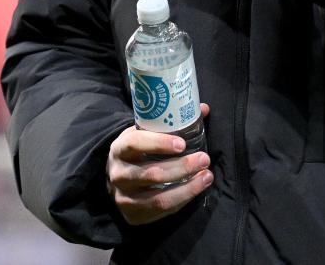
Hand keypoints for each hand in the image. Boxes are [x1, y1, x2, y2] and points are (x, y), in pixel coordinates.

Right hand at [105, 104, 212, 224]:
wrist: (117, 177)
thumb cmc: (138, 151)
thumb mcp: (145, 133)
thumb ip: (170, 122)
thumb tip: (203, 109)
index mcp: (120, 148)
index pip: (136, 144)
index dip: (159, 143)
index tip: (183, 144)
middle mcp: (118, 174)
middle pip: (152, 174)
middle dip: (182, 167)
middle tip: (204, 159)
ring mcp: (123, 197)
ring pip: (158, 198)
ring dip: (187, 188)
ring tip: (207, 176)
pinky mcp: (132, 215)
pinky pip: (161, 211)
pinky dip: (182, 200)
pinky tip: (196, 190)